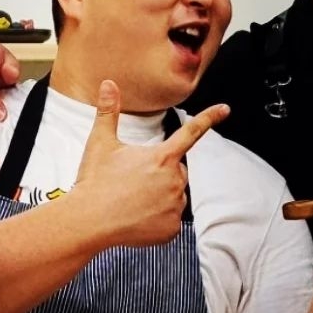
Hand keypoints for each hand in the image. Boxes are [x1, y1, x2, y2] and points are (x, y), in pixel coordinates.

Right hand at [73, 80, 229, 246]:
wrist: (87, 222)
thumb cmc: (94, 181)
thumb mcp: (101, 143)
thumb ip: (109, 111)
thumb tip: (108, 84)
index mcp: (162, 157)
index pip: (191, 132)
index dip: (209, 118)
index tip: (225, 109)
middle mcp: (174, 180)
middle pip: (178, 171)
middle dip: (161, 173)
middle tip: (133, 182)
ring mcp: (174, 205)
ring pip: (174, 196)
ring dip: (159, 197)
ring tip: (132, 202)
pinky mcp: (172, 228)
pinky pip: (171, 220)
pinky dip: (158, 220)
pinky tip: (137, 219)